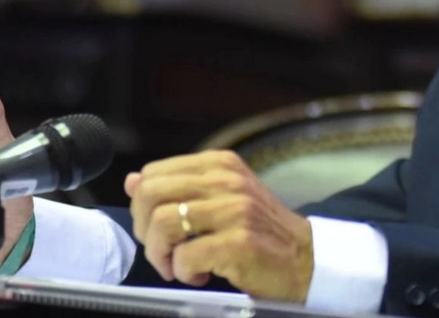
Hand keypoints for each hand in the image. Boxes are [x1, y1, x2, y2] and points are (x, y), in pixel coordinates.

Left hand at [126, 151, 313, 301]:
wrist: (306, 257)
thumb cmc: (260, 231)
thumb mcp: (221, 198)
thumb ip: (179, 188)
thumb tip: (132, 180)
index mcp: (220, 164)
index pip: (153, 174)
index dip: (143, 206)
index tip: (158, 228)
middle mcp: (227, 181)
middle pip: (151, 194)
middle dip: (144, 229)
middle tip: (162, 250)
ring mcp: (235, 210)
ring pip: (163, 224)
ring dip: (162, 255)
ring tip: (179, 266)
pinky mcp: (239, 242)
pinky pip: (185, 256)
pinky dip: (184, 272)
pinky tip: (201, 274)